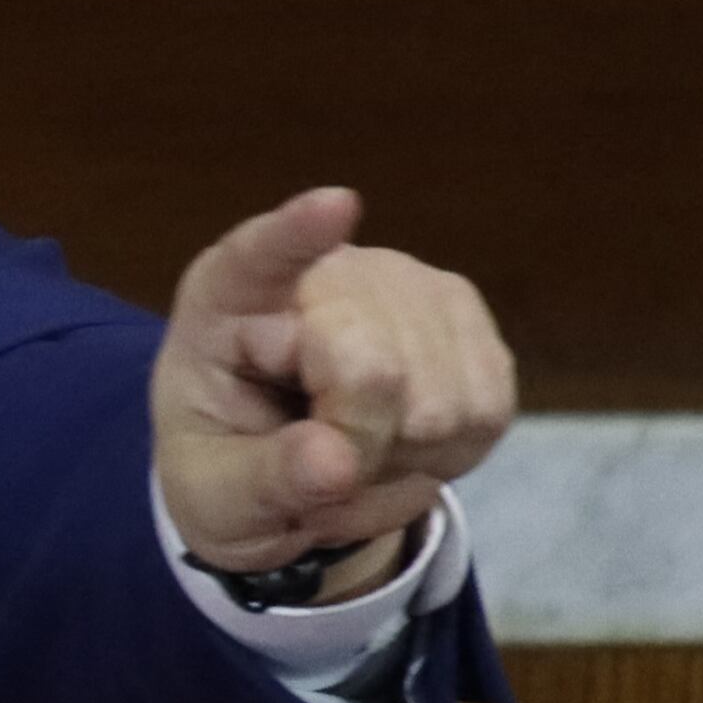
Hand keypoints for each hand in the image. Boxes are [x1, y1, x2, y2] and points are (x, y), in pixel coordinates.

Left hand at [151, 187, 517, 595]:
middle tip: (319, 466)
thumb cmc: (229, 468)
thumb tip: (336, 462)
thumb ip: (265, 479)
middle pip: (373, 372)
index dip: (299, 235)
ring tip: (354, 456)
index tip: (334, 206)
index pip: (259, 258)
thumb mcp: (216, 495)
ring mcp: (404, 284)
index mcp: (226, 301)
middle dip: (356, 448)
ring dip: (403, 460)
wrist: (284, 467)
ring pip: (441, 402)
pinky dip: (451, 454)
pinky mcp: (464, 317)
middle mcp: (323, 272)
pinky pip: (486, 409)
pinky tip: (405, 444)